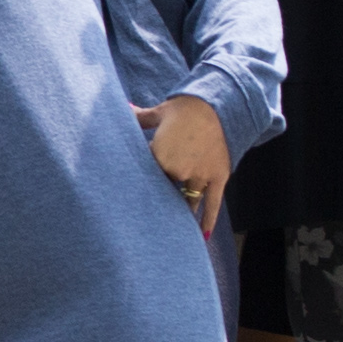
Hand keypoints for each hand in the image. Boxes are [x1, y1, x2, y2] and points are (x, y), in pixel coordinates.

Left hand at [142, 93, 233, 230]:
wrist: (218, 104)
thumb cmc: (186, 107)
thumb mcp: (160, 112)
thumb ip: (140, 117)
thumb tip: (124, 108)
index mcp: (158, 155)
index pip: (144, 175)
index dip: (139, 182)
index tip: (130, 196)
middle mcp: (177, 169)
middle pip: (164, 189)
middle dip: (159, 196)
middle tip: (148, 214)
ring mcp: (198, 175)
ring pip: (187, 200)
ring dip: (180, 213)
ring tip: (172, 230)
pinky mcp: (218, 178)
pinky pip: (212, 204)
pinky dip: (207, 221)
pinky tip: (202, 237)